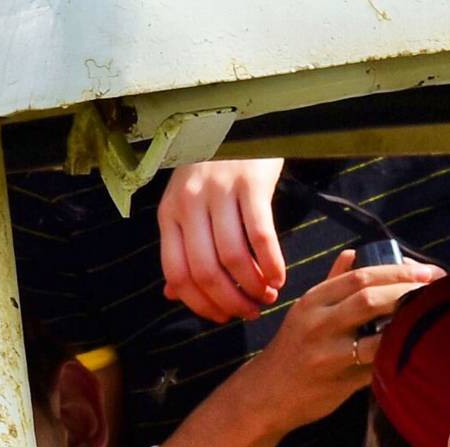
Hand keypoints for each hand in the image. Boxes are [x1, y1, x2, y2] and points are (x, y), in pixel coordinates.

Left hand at [158, 159, 287, 321]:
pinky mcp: (250, 184)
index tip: (223, 318)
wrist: (236, 124)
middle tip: (252, 312)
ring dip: (254, 287)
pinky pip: (261, 235)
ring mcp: (219, 193)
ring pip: (233, 258)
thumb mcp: (187, 206)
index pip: (178, 273)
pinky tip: (280, 276)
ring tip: (269, 296)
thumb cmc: (213, 172)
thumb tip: (174, 294)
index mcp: (169, 214)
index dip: (201, 304)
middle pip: (205, 271)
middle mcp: (188, 204)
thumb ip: (181, 248)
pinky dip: (272, 264)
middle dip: (231, 302)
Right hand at [229, 251, 444, 436]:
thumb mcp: (306, 311)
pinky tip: (419, 350)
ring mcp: (328, 354)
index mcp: (314, 300)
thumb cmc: (294, 349)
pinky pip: (378, 367)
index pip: (360, 276)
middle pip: (369, 298)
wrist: (266, 394)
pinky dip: (399, 357)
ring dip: (409, 325)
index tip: (428, 271)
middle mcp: (318, 323)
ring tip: (434, 318)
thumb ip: (333, 283)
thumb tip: (355, 254)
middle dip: (409, 291)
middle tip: (440, 291)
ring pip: (377, 335)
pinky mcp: (339, 382)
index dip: (397, 271)